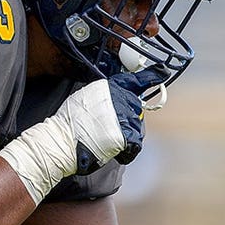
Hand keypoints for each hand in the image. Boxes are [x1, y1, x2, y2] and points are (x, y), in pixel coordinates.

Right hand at [0, 65, 167, 202]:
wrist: (63, 141)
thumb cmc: (69, 123)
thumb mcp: (85, 98)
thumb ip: (104, 97)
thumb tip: (113, 100)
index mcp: (111, 88)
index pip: (136, 80)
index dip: (150, 77)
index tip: (161, 72)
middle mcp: (121, 99)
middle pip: (135, 110)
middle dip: (126, 121)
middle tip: (108, 131)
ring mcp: (125, 117)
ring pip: (136, 128)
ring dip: (126, 137)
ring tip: (105, 141)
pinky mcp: (127, 135)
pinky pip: (135, 145)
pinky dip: (127, 151)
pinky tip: (114, 152)